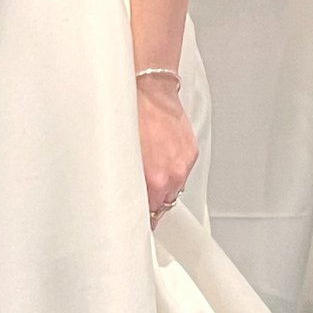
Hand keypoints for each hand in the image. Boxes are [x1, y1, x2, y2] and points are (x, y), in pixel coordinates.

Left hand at [136, 72, 196, 226]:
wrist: (150, 92)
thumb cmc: (132, 116)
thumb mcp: (121, 154)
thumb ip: (127, 180)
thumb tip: (124, 194)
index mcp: (154, 179)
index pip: (150, 214)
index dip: (142, 217)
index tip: (137, 220)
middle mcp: (172, 175)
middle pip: (163, 203)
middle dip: (152, 200)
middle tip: (141, 193)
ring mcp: (184, 164)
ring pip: (174, 187)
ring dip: (164, 184)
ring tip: (151, 169)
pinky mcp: (191, 153)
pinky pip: (182, 171)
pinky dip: (173, 168)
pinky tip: (161, 156)